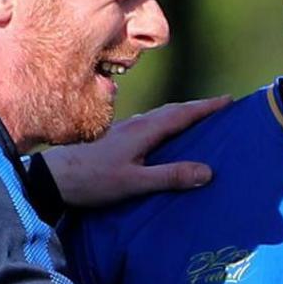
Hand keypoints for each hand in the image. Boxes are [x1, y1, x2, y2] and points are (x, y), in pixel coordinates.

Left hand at [41, 95, 233, 207]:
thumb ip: (170, 176)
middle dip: (198, 108)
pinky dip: (165, 125)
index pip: (183, 114)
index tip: (230, 101)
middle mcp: (135, 124)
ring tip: (198, 121)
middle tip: (221, 107)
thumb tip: (208, 171)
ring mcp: (123, 130)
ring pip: (159, 117)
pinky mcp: (114, 138)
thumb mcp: (135, 183)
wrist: (52, 179)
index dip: (207, 107)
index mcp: (143, 131)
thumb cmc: (92, 181)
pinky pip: (149, 126)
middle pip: (173, 111)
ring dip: (181, 116)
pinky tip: (163, 136)